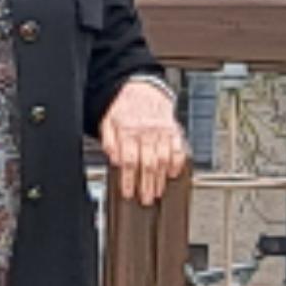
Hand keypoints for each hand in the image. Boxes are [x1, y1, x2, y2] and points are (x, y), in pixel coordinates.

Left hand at [98, 78, 187, 206]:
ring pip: (163, 159)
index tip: (128, 192)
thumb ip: (109, 140)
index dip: (128, 179)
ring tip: (158, 191)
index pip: (129, 160)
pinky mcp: (173, 129)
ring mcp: (161, 131)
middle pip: (147, 163)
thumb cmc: (123, 106)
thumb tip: (113, 158)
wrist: (142, 86)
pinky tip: (173, 173)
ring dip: (161, 178)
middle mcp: (146, 132)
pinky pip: (178, 147)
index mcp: (128, 131)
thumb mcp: (107, 121)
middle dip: (147, 184)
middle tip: (146, 198)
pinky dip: (178, 162)